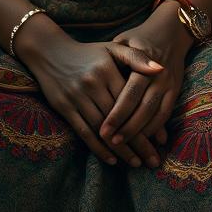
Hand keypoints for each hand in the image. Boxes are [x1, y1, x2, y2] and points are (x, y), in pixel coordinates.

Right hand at [24, 36, 165, 167]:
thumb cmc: (88, 53)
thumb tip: (160, 70)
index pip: (130, 100)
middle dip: (137, 142)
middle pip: (119, 118)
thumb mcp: (112, 48)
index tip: (159, 140)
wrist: (50, 52)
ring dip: (120, 149)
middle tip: (152, 160)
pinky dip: (98, 148)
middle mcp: (92, 83)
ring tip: (135, 163)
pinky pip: (84, 132)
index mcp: (107, 69)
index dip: (145, 122)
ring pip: (102, 129)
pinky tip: (111, 159)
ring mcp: (77, 96)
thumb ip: (136, 58)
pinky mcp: (64, 107)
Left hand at [100, 5, 189, 156]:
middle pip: (142, 108)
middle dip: (127, 129)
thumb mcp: (124, 40)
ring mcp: (169, 84)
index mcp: (142, 61)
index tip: (103, 131)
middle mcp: (158, 75)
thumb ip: (112, 60)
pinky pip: (166, 114)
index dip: (117, 114)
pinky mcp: (176, 90)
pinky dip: (156, 129)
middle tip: (112, 144)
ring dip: (141, 134)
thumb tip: (96, 80)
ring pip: (155, 115)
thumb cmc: (139, 37)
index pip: (129, 93)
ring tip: (128, 149)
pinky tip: (145, 141)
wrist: (170, 31)